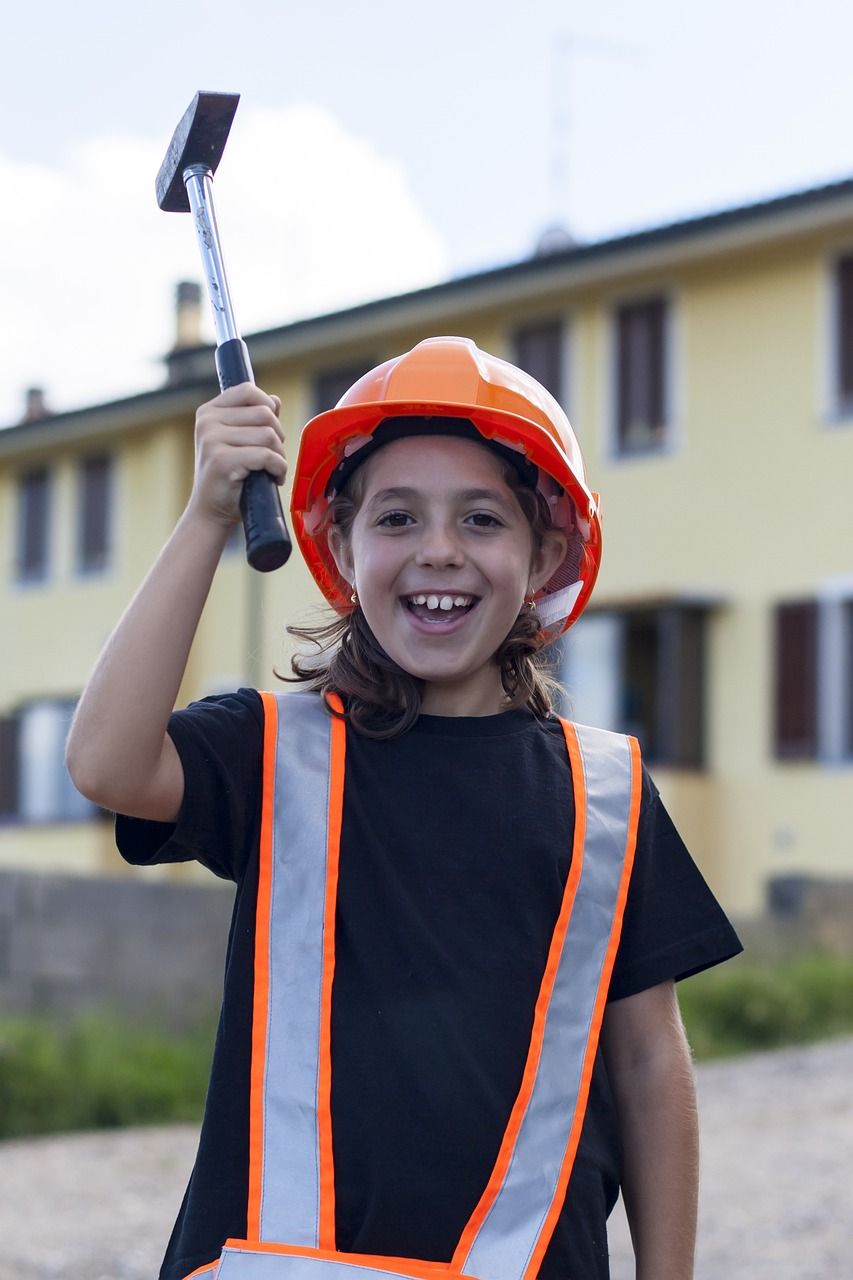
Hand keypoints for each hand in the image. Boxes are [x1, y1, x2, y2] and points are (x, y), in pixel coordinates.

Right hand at [188, 384, 286, 527]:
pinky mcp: (222, 460)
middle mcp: (207, 422)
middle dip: (278, 436)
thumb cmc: (229, 478)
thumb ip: (254, 419)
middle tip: (272, 456)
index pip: (248, 390)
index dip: (268, 407)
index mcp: (209, 412)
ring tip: (271, 469)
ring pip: (269, 435)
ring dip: (279, 455)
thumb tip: (274, 400)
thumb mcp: (239, 442)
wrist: (211, 513)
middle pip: (264, 413)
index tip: (269, 429)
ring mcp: (212, 440)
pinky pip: (267, 456)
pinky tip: (273, 478)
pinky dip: (278, 468)